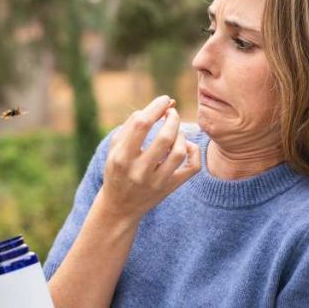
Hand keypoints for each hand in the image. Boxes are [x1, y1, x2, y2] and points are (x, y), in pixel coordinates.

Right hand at [99, 95, 200, 220]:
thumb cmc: (117, 169)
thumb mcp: (115, 148)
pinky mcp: (170, 188)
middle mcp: (139, 171)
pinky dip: (194, 152)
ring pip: (179, 152)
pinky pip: (192, 168)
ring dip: (181, 134)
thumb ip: (131, 125)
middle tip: (172, 112)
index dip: (156, 107)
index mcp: (122, 157)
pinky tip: (186, 145)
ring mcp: (156, 182)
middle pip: (164, 137)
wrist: (119, 207)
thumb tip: (158, 106)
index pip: (142, 124)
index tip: (164, 100)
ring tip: (176, 129)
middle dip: (173, 118)